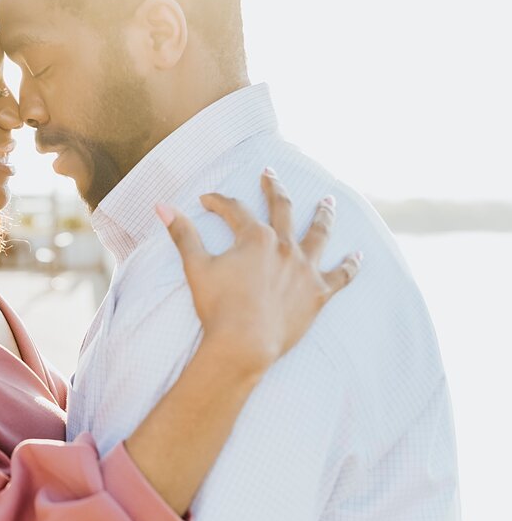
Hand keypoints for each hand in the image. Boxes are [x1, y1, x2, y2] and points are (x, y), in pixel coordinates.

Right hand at [158, 169, 361, 373]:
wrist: (243, 345)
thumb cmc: (218, 308)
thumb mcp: (195, 267)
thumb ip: (182, 234)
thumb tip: (161, 206)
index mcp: (255, 237)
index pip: (234, 209)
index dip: (218, 202)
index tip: (206, 200)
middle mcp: (285, 246)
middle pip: (282, 208)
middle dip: (274, 188)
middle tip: (270, 174)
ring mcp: (305, 268)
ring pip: (319, 233)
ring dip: (324, 214)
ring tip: (328, 201)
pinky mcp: (319, 293)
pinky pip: (341, 275)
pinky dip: (351, 265)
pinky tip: (359, 256)